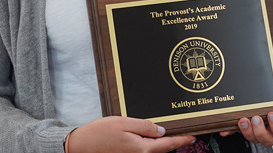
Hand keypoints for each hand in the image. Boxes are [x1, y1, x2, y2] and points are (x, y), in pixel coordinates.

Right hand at [65, 116, 195, 152]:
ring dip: (163, 144)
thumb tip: (162, 131)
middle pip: (162, 149)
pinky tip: (153, 138)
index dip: (182, 139)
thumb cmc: (100, 133)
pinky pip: (144, 151)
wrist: (79, 146)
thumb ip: (146, 126)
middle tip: (186, 134)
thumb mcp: (125, 123)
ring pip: (153, 151)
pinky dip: (152, 145)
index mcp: (142, 149)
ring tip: (172, 134)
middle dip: (174, 141)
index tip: (193, 136)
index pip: (168, 144)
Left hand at [223, 69, 272, 145]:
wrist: (268, 76)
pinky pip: (236, 132)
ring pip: (252, 138)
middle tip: (256, 118)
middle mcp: (269, 127)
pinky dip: (231, 131)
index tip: (271, 115)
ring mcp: (255, 126)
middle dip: (260, 132)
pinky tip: (226, 128)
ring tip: (243, 119)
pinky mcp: (243, 123)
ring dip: (247, 132)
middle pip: (267, 139)